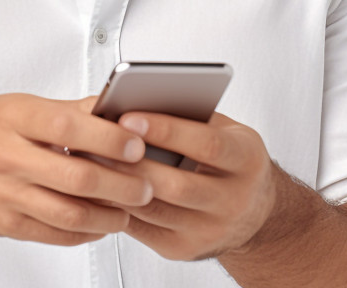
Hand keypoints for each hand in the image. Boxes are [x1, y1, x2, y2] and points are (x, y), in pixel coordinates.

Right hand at [0, 94, 152, 246]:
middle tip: (147, 184)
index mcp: (15, 118)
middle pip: (75, 176)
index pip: (68, 126)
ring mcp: (7, 194)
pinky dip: (85, 233)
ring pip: (68, 213)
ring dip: (108, 215)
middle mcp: (9, 156)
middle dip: (120, 184)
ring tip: (131, 208)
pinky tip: (101, 223)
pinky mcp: (7, 224)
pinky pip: (54, 234)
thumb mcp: (20, 106)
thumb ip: (68, 110)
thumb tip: (113, 108)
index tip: (137, 143)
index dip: (107, 137)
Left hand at [109, 111, 277, 260]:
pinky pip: (146, 229)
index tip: (129, 116)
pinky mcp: (185, 249)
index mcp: (247, 160)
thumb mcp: (226, 130)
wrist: (254, 211)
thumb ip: (192, 116)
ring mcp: (210, 230)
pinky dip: (121, 207)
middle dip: (134, 164)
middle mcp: (234, 200)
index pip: (206, 145)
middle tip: (99, 143)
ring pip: (157, 211)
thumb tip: (139, 97)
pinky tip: (103, 187)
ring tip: (93, 162)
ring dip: (120, 187)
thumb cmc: (231, 158)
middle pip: (178, 185)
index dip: (166, 130)